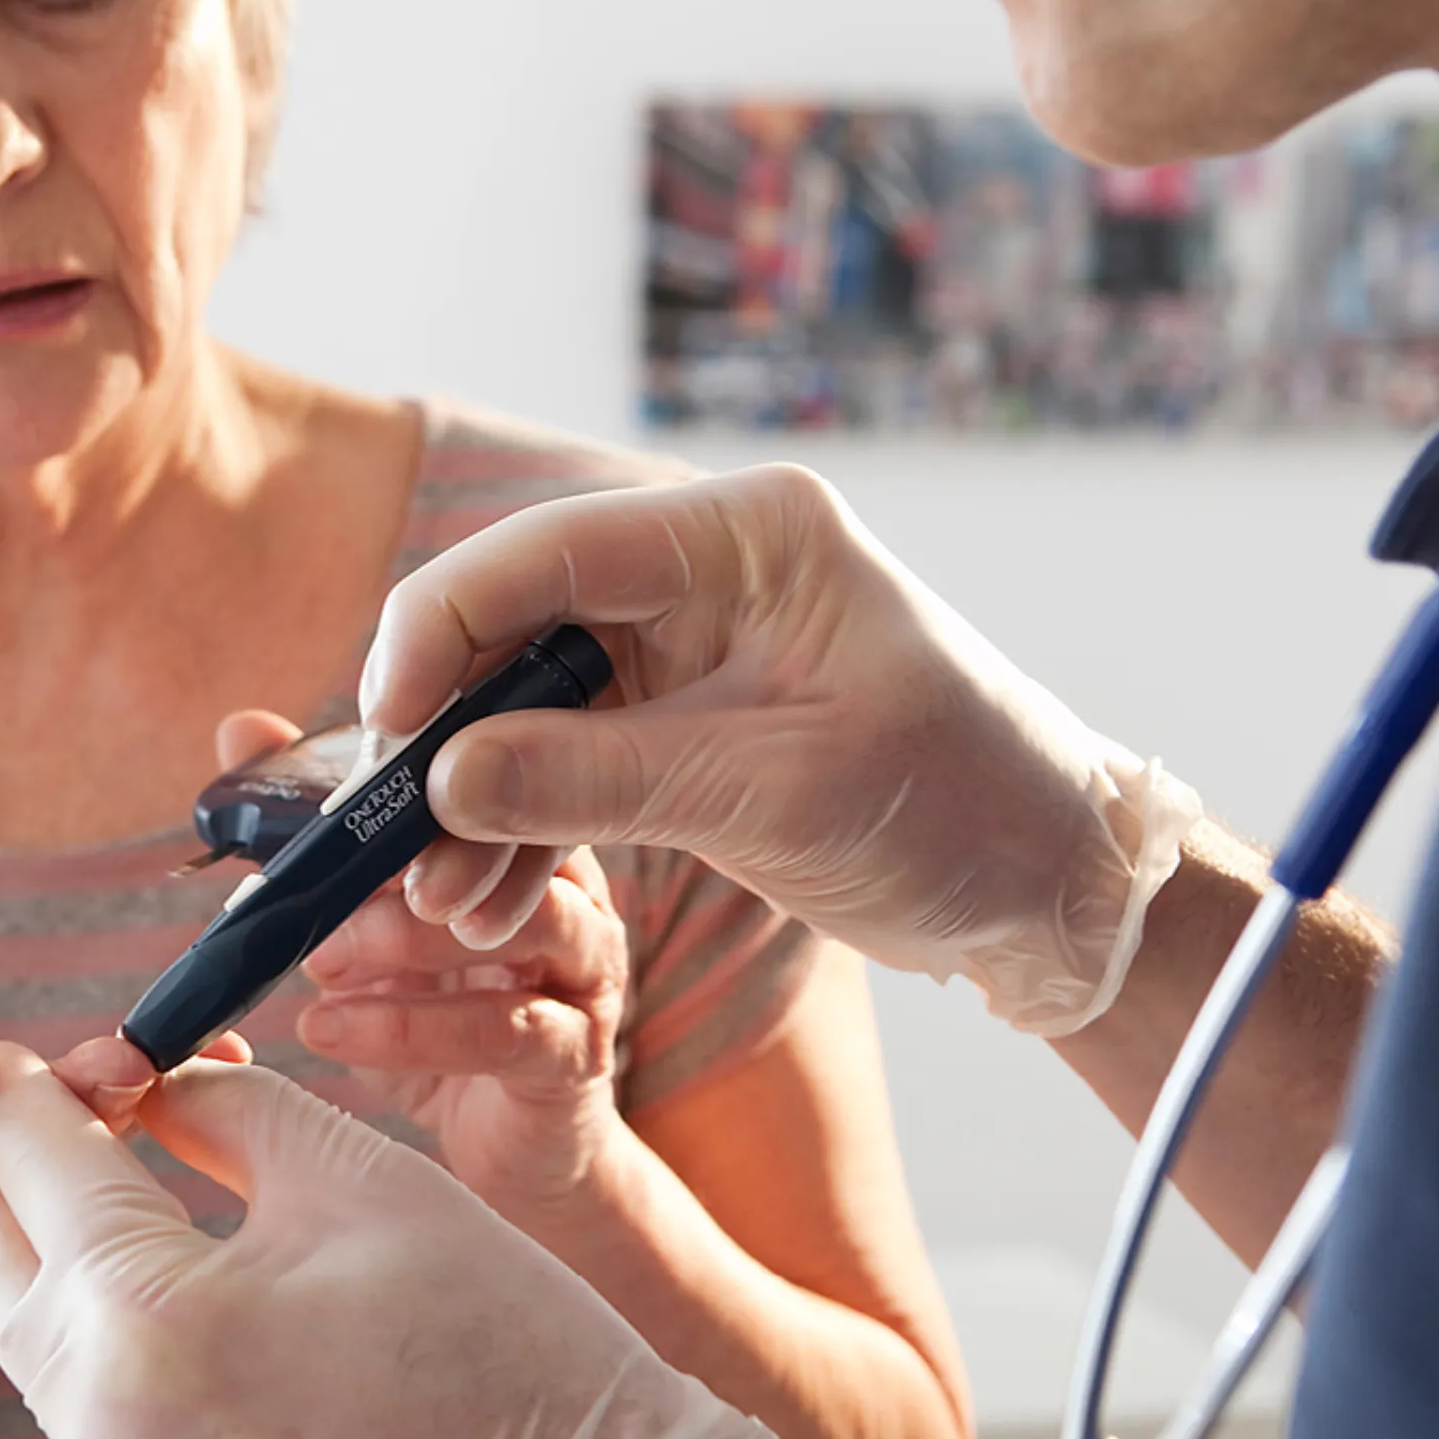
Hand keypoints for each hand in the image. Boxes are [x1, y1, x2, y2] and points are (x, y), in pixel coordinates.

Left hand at [0, 1045, 786, 1438]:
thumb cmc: (499, 1345)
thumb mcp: (361, 1180)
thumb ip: (223, 1109)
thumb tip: (151, 1087)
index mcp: (142, 1311)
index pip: (19, 1150)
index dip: (29, 1075)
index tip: (51, 1046)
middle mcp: (95, 1425)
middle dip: (18, 1166)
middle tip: (84, 1113)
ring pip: (32, 1340)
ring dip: (66, 1258)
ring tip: (141, 1201)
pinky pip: (89, 1422)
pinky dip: (114, 1351)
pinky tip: (188, 1316)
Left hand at [220, 710, 632, 1210]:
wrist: (520, 1153)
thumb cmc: (446, 1016)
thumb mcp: (368, 918)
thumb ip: (316, 829)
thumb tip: (242, 729)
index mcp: (521, 835)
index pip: (479, 766)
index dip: (403, 772)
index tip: (318, 803)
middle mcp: (571, 886)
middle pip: (516, 829)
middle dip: (409, 844)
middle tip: (314, 886)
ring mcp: (585, 969)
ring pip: (528, 920)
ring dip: (410, 934)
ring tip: (321, 958)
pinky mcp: (575, 1053)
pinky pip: (507, 1029)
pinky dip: (412, 1027)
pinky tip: (330, 1029)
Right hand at [361, 465, 1201, 1034]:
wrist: (1051, 886)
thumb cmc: (958, 805)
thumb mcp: (773, 793)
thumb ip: (600, 778)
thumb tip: (444, 781)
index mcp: (747, 534)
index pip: (549, 551)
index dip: (443, 628)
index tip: (387, 726)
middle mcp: (705, 570)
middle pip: (520, 625)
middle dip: (447, 735)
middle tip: (391, 834)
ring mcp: (690, 646)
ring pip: (529, 704)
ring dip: (475, 803)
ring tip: (441, 905)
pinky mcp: (682, 722)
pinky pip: (566, 760)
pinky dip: (522, 827)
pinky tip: (487, 904)